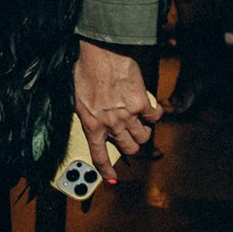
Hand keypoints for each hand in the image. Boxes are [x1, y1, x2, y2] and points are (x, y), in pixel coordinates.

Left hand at [73, 39, 159, 181]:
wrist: (101, 54)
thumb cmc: (86, 71)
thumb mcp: (78, 98)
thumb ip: (88, 114)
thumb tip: (92, 120)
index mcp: (91, 124)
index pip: (99, 156)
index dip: (106, 170)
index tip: (111, 177)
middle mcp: (110, 124)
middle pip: (129, 148)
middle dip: (131, 146)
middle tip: (130, 138)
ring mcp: (127, 115)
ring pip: (143, 137)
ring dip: (143, 132)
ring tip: (140, 124)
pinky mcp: (141, 103)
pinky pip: (154, 117)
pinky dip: (155, 114)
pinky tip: (151, 109)